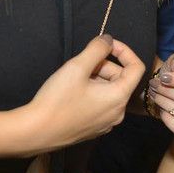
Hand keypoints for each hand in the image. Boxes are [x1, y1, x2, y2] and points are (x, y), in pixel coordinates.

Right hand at [25, 34, 145, 151]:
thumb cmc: (57, 100)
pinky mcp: (95, 128)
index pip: (137, 68)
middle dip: (104, 65)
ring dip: (97, 78)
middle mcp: (118, 112)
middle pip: (121, 79)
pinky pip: (101, 104)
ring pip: (110, 91)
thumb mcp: (77, 67)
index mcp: (119, 97)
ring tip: (74, 77)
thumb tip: (108, 40)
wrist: (36, 132)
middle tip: (81, 62)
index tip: (106, 45)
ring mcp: (107, 123)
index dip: (124, 51)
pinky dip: (93, 92)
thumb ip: (96, 49)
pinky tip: (73, 91)